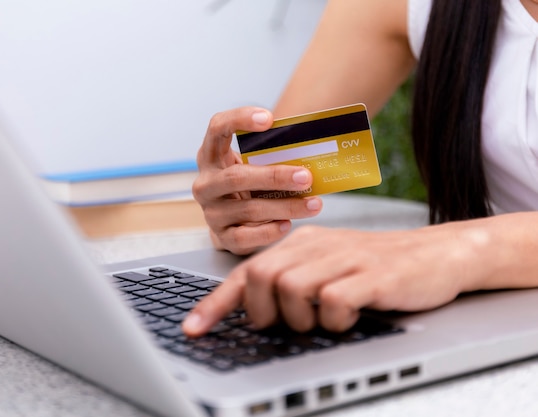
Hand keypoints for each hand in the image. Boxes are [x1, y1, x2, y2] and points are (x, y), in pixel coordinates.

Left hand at [183, 223, 474, 336]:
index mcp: (300, 244)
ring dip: (299, 318)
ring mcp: (345, 258)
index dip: (215, 303)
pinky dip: (334, 321)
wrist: (438, 254)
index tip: (194, 329)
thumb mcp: (326, 267)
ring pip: (290, 288)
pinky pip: (334, 302)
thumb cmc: (375, 267)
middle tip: (285, 322)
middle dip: (262, 312)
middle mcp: (316, 246)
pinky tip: (348, 319)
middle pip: (259, 277)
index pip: (246, 272)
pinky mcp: (373, 275)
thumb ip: (290, 281)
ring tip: (320, 320)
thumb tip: (251, 313)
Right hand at [193, 107, 322, 254]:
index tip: (270, 119)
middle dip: (275, 176)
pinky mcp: (222, 236)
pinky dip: (269, 231)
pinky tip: (287, 225)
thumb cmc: (249, 187)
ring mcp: (211, 211)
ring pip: (248, 209)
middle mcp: (206, 183)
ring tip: (313, 204)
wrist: (232, 223)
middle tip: (306, 176)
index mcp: (211, 155)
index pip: (217, 127)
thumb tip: (313, 153)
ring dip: (285, 206)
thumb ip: (271, 157)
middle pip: (236, 177)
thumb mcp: (253, 166)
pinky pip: (245, 236)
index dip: (240, 119)